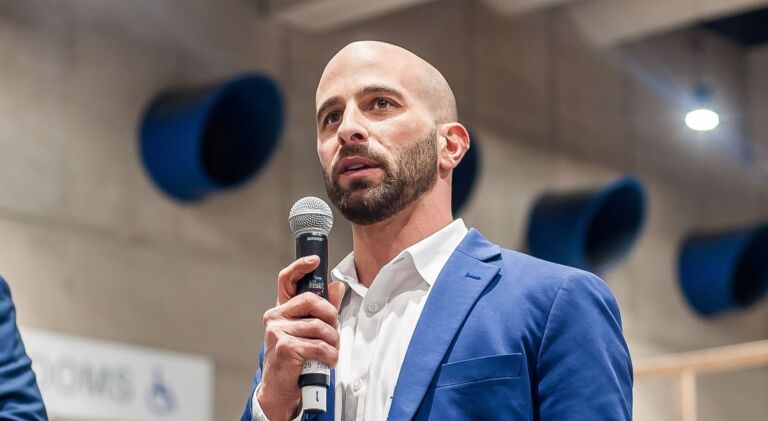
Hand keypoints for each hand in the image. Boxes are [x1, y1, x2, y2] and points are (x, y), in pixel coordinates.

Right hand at [257, 255, 345, 420]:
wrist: (279, 388)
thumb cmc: (294, 359)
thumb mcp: (306, 332)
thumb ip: (322, 310)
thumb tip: (337, 287)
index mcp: (280, 310)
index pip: (285, 280)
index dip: (300, 266)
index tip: (315, 260)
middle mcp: (275, 317)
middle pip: (312, 301)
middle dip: (331, 316)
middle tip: (334, 332)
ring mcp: (277, 332)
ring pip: (319, 327)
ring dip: (333, 342)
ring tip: (332, 352)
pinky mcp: (285, 348)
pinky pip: (319, 346)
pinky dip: (330, 355)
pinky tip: (328, 361)